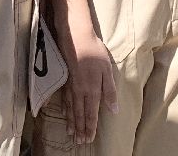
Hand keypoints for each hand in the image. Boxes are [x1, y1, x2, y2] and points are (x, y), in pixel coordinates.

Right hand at [59, 19, 118, 145]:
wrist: (76, 36)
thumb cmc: (94, 52)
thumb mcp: (107, 70)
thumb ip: (110, 91)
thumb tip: (113, 110)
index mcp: (92, 90)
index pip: (91, 114)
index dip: (90, 127)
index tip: (89, 138)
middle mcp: (80, 91)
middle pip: (80, 114)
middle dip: (80, 128)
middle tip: (79, 141)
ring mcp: (71, 85)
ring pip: (71, 108)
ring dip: (72, 122)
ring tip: (71, 133)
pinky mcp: (66, 78)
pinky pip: (64, 97)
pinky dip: (64, 108)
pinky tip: (64, 113)